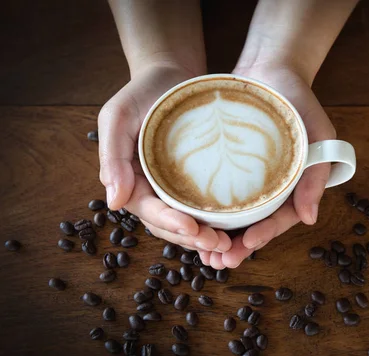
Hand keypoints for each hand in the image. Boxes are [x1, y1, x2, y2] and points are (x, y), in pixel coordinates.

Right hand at [98, 61, 231, 251]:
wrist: (170, 75)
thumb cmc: (141, 93)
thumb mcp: (118, 117)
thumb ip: (112, 157)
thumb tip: (113, 203)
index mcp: (131, 181)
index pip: (150, 211)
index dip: (170, 224)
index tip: (193, 229)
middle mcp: (152, 191)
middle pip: (170, 225)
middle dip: (192, 238)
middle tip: (218, 245)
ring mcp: (174, 189)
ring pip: (188, 223)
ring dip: (205, 238)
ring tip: (228, 245)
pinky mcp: (195, 183)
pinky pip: (204, 209)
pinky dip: (216, 223)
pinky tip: (234, 232)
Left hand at [199, 65, 332, 267]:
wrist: (270, 68)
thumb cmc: (298, 99)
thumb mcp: (318, 132)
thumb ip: (316, 174)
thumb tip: (309, 219)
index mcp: (296, 184)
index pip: (282, 216)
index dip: (266, 234)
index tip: (247, 245)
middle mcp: (273, 186)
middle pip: (257, 223)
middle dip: (239, 245)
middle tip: (220, 263)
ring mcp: (250, 178)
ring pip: (236, 215)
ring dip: (222, 237)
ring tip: (205, 256)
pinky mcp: (229, 167)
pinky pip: (219, 194)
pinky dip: (208, 211)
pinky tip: (194, 225)